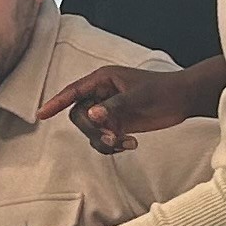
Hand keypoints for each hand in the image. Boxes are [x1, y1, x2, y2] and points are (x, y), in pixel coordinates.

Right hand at [47, 57, 221, 152]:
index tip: (41, 115)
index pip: (73, 92)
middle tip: (112, 136)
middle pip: (79, 115)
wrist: (184, 100)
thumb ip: (113, 107)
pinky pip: (104, 139)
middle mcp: (102, 95)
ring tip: (124, 142)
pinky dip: (113, 145)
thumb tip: (91, 115)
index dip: (56, 103)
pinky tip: (131, 144)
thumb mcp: (138, 97)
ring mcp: (109, 110)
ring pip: (91, 130)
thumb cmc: (163, 90)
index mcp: (103, 80)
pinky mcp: (118, 124)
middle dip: (92, 129)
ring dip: (103, 140)